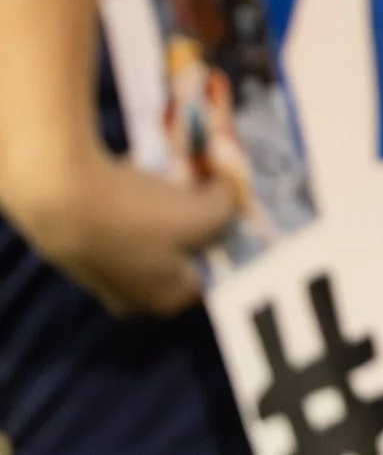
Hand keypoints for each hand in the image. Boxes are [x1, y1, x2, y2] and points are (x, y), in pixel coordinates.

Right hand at [9, 148, 235, 315]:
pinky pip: (123, 217)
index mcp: (166, 299)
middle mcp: (132, 294)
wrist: (59, 199)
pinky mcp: (80, 242)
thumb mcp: (205, 212)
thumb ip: (227, 206)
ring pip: (153, 230)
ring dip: (167, 201)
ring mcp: (102, 271)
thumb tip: (226, 193)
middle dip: (197, 213)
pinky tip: (138, 173)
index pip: (215, 269)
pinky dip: (136, 195)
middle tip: (206, 182)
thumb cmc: (139, 216)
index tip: (233, 201)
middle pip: (184, 248)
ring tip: (173, 173)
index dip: (229, 232)